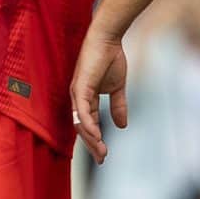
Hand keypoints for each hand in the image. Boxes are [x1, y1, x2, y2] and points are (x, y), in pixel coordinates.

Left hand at [69, 29, 128, 163]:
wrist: (109, 38)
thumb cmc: (111, 58)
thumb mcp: (117, 88)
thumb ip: (118, 106)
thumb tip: (122, 126)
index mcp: (85, 99)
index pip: (88, 125)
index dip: (96, 141)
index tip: (104, 155)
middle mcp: (77, 99)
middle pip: (82, 128)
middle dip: (92, 145)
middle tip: (102, 159)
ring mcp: (77, 93)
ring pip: (80, 123)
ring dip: (91, 139)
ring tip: (101, 152)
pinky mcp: (80, 87)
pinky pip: (82, 111)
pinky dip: (88, 125)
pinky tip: (97, 136)